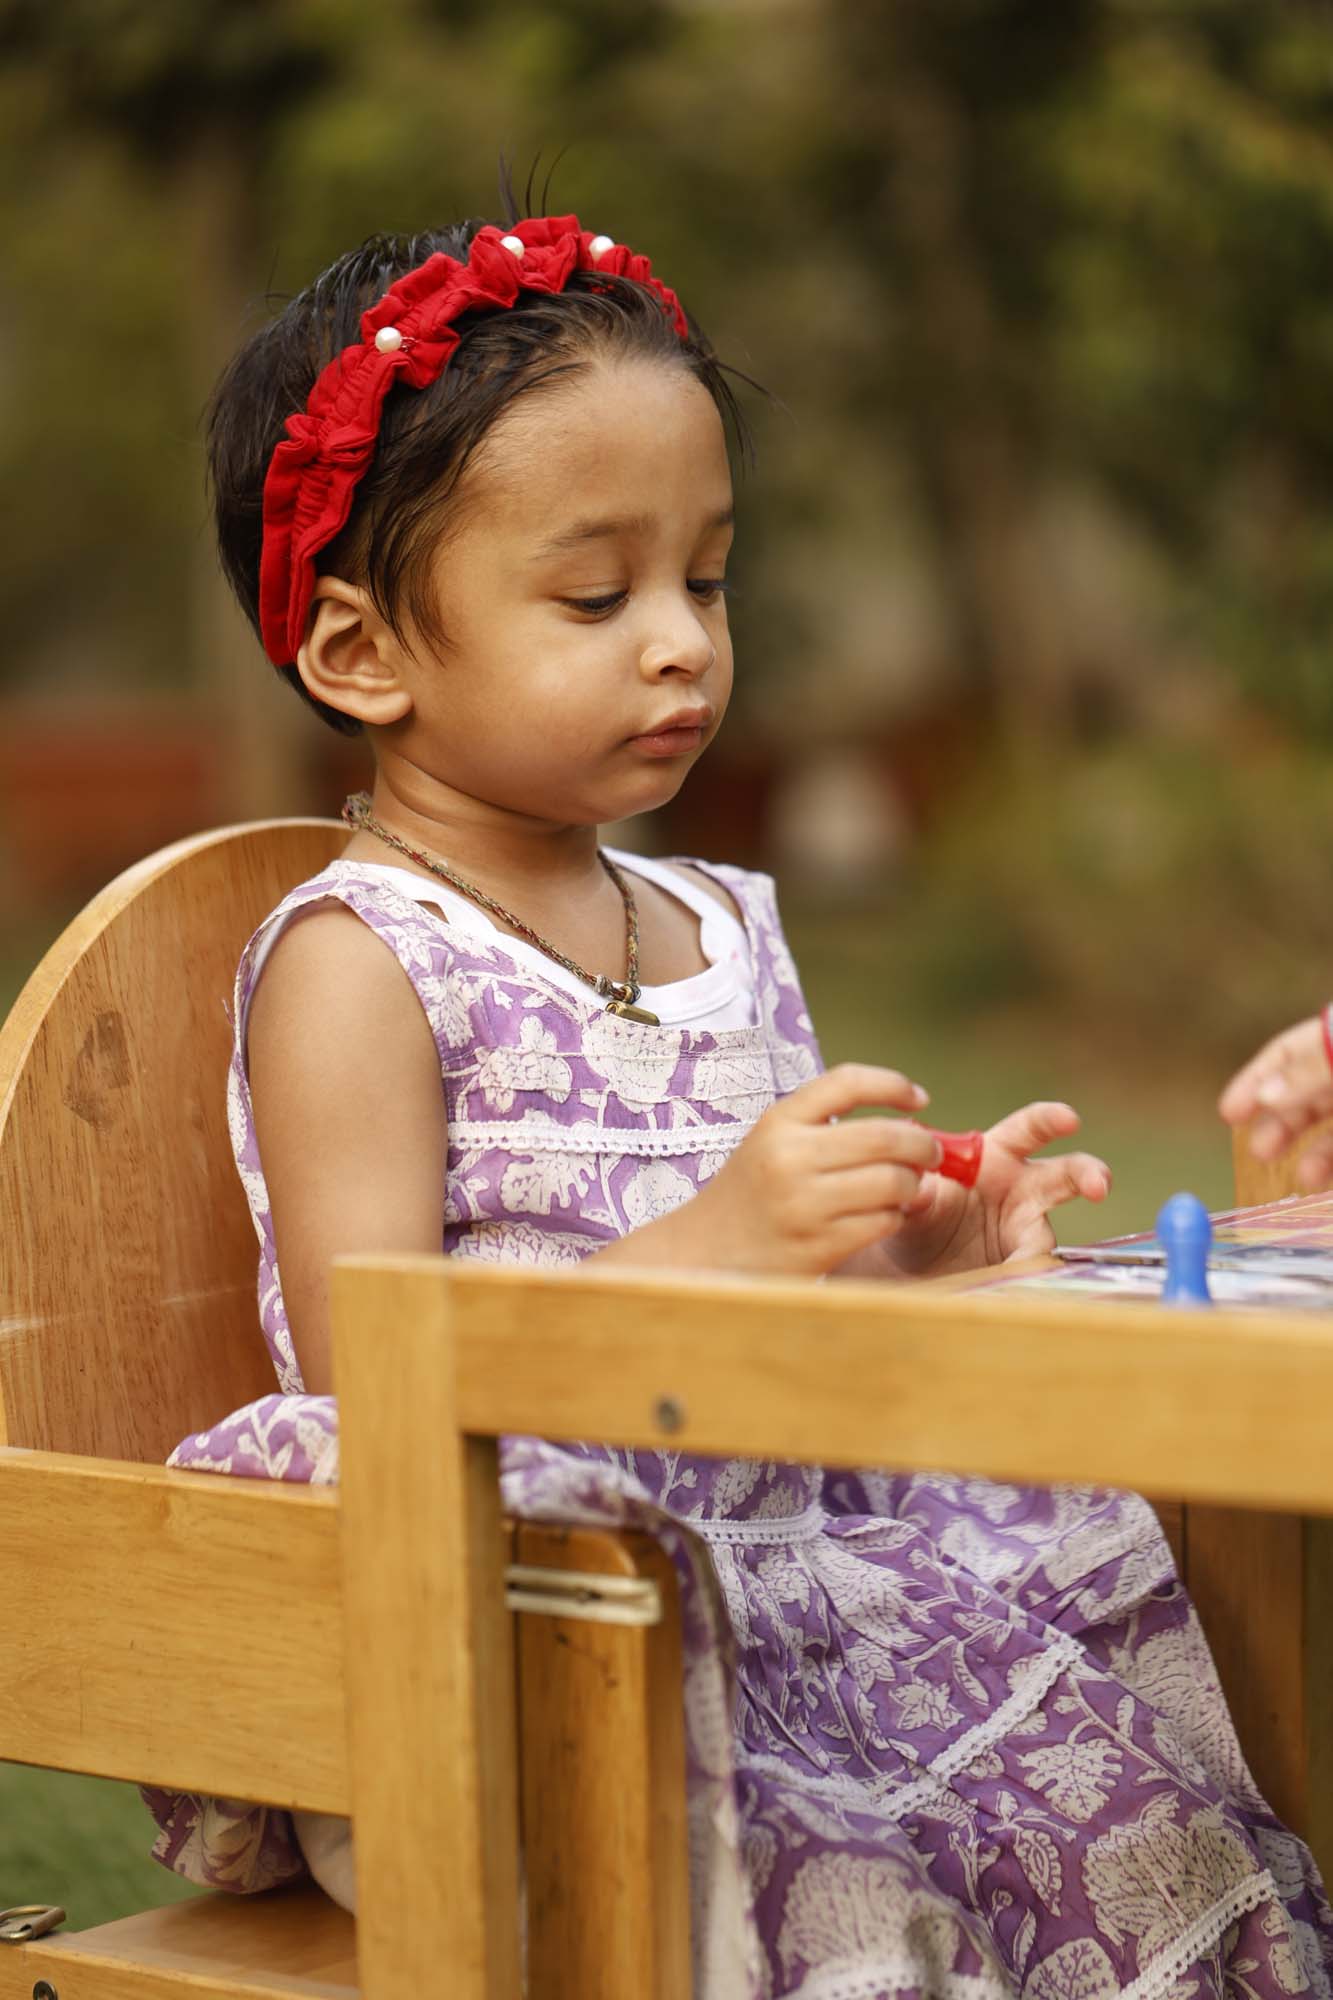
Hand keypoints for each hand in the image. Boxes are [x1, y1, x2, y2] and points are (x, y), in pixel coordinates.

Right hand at [684, 1064, 944, 1276]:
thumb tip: (911, 1122)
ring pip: (893, 1182)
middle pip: (885, 1136)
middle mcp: (790, 1157)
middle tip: (931, 1153)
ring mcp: (804, 1204)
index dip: (893, 1084)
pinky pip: (883, 1221)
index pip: (848, 1083)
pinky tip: (883, 1216)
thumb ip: (826, 1126)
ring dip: (913, 1184)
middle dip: (922, 1144)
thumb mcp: (772, 1142)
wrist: (704, 1252)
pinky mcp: (818, 1246)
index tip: (919, 1099)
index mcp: (779, 1121)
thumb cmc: (751, 1193)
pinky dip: (894, 1217)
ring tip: (907, 1188)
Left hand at [862, 1101, 1110, 1279]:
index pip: (1029, 1129)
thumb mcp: (911, 1202)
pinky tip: (1006, 1291)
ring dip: (1035, 1253)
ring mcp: (1027, 1231)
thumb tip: (913, 1190)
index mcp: (994, 1156)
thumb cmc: (916, 1214)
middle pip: (1066, 1175)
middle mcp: (1022, 1190)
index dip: (1051, 1121)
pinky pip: (1029, 1276)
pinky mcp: (1022, 1268)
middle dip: (1089, 1175)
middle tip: (1099, 1185)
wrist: (911, 1265)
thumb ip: (915, 1194)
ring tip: (1018, 1265)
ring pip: (1046, 1238)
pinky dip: (1020, 1284)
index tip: (1070, 1119)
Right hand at [1218, 1015, 1332, 1186]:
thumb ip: (1312, 1072)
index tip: (1228, 1113)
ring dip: (1317, 1153)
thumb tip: (1265, 1096)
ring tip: (1306, 1176)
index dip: (1255, 1082)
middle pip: (1307, 1096)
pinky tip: (1327, 1181)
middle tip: (1260, 1152)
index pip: (1287, 1055)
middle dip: (1282, 1124)